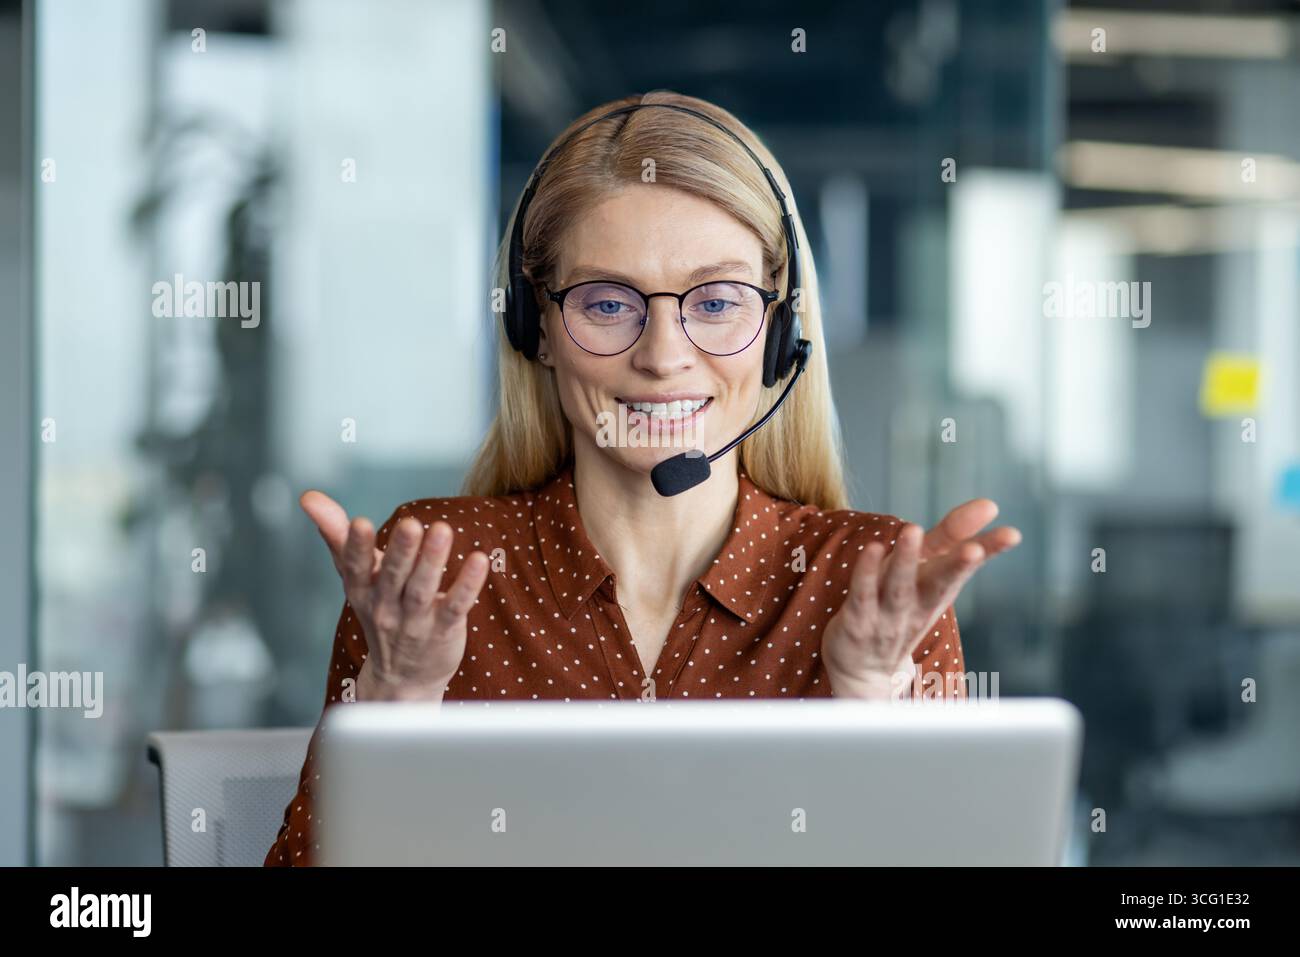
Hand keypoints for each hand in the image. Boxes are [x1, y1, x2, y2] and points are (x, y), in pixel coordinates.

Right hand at [300, 490, 489, 700]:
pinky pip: (455, 606)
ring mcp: (415, 621)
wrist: (401, 679)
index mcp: (362, 590)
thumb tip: (309, 497)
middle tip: (410, 523)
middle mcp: (385, 607)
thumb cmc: (379, 612)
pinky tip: (479, 561)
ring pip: (422, 590)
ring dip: (433, 561)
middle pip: (393, 577)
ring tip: (442, 530)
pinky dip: (467, 585)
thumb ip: (336, 535)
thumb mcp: (355, 577)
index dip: (356, 546)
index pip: (356, 567)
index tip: (358, 522)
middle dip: (401, 551)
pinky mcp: (444, 630)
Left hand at [821, 499, 1020, 696]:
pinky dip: (866, 574)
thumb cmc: (900, 609)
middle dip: (957, 566)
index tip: (1012, 533)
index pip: (964, 567)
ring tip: (914, 529)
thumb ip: (952, 537)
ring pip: (899, 588)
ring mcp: (887, 616)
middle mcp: (917, 605)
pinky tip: (873, 548)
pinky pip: (862, 595)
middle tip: (975, 548)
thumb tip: (989, 505)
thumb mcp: (928, 572)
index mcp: (937, 591)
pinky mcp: (856, 622)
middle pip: (940, 584)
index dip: (988, 550)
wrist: (864, 668)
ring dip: (907, 561)